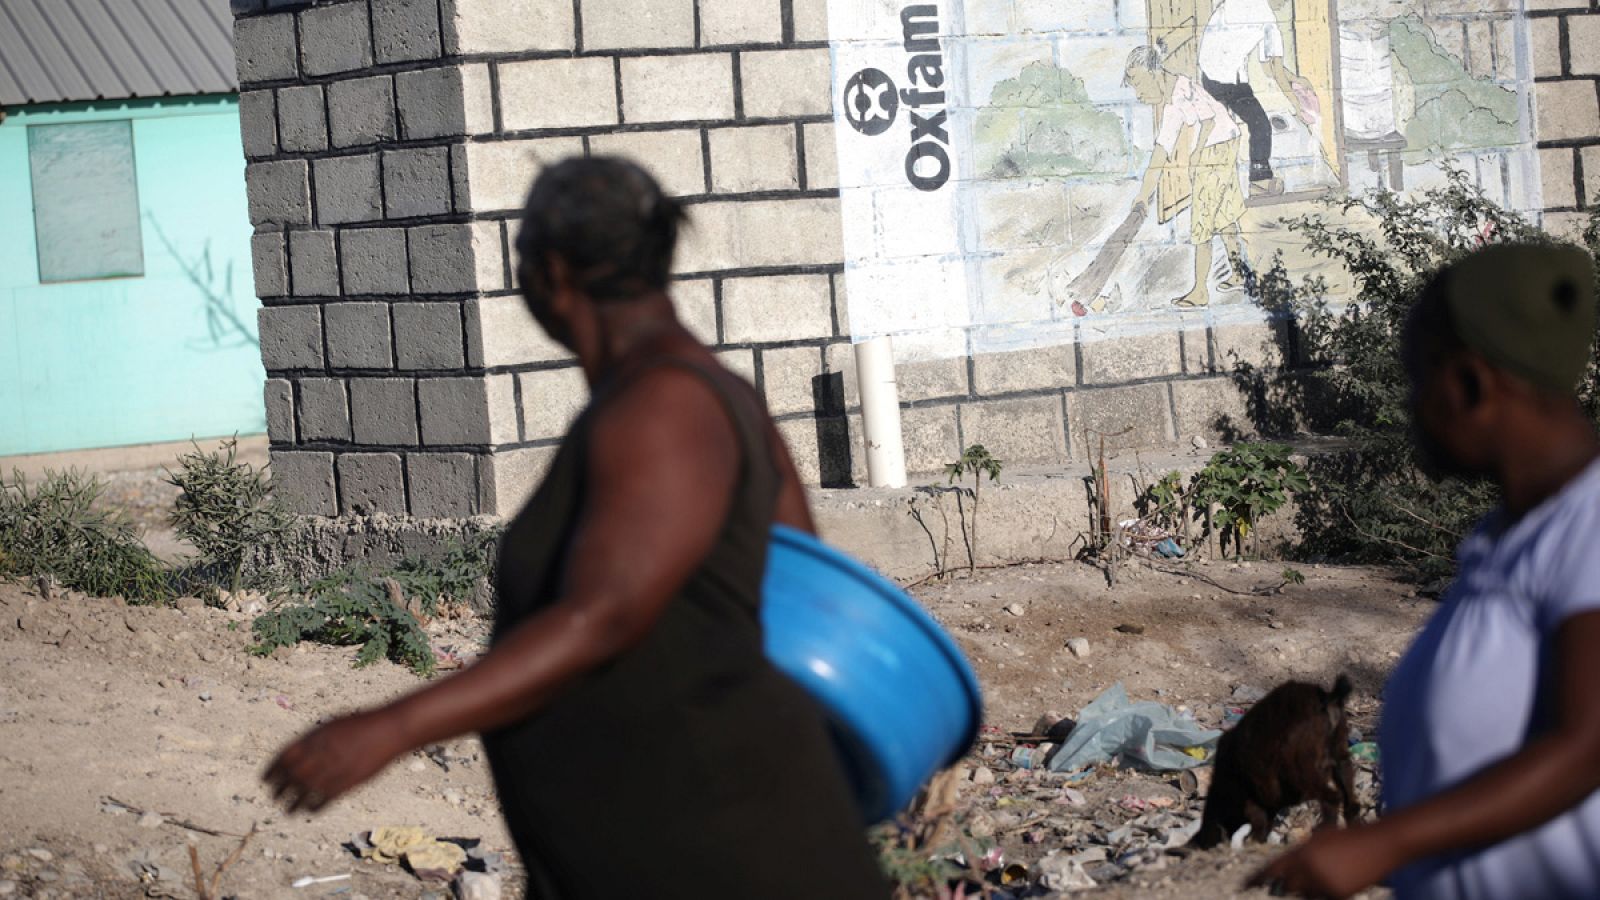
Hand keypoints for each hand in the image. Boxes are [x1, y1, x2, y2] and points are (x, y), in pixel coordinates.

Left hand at [264, 709, 409, 813]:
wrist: (389, 730)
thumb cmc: (362, 724)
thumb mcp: (333, 725)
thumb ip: (313, 740)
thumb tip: (296, 754)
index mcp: (314, 738)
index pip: (283, 758)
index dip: (271, 771)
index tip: (265, 780)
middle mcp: (320, 755)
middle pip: (290, 777)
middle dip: (278, 789)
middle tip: (273, 796)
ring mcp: (332, 770)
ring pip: (303, 793)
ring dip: (291, 804)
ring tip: (287, 811)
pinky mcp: (346, 784)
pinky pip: (323, 801)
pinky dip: (313, 807)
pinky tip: (310, 810)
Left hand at [1247, 826, 1397, 898]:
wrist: (1380, 844)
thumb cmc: (1351, 837)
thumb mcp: (1322, 838)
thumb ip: (1303, 852)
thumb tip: (1288, 867)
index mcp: (1302, 851)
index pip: (1273, 868)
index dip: (1257, 877)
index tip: (1243, 885)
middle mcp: (1308, 867)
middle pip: (1287, 886)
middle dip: (1289, 885)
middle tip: (1301, 880)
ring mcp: (1323, 882)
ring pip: (1305, 895)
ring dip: (1309, 890)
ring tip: (1330, 874)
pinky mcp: (1337, 894)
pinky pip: (1322, 898)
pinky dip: (1326, 894)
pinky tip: (1340, 880)